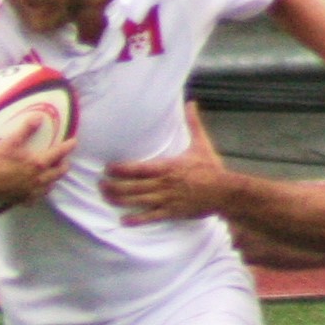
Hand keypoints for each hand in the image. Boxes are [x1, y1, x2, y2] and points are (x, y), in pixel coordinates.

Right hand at [0, 114, 74, 206]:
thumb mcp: (11, 141)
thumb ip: (26, 129)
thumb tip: (38, 117)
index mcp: (38, 163)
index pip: (59, 153)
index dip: (68, 146)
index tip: (74, 141)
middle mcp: (39, 179)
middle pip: (59, 172)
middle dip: (64, 164)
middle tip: (63, 158)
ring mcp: (32, 191)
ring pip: (50, 186)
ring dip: (53, 178)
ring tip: (51, 171)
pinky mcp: (23, 199)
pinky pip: (37, 197)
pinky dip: (40, 191)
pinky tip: (36, 187)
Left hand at [101, 102, 231, 223]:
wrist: (225, 192)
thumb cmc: (212, 169)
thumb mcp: (201, 144)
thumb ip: (192, 123)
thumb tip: (191, 103)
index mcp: (167, 167)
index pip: (138, 168)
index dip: (121, 169)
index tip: (108, 169)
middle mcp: (163, 184)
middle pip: (133, 186)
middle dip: (114, 186)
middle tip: (100, 185)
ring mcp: (166, 199)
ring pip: (138, 200)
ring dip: (120, 200)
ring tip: (106, 198)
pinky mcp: (172, 212)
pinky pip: (152, 217)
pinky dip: (137, 219)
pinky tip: (124, 221)